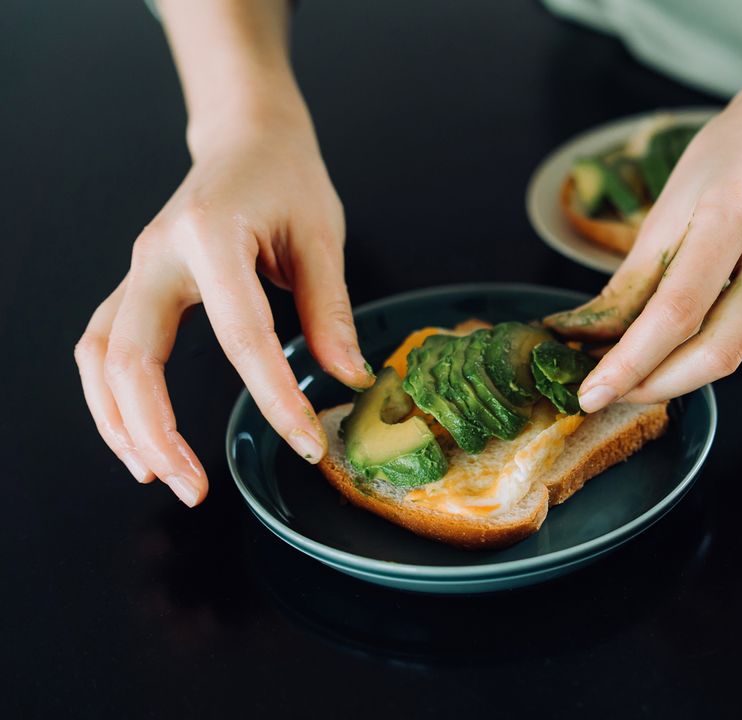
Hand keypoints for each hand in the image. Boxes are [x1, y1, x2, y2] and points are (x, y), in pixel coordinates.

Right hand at [74, 110, 370, 506]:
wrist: (247, 138)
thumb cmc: (287, 178)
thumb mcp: (321, 235)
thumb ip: (331, 309)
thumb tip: (348, 378)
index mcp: (211, 236)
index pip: (241, 335)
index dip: (274, 396)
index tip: (305, 441)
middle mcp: (157, 255)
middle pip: (131, 357)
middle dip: (157, 431)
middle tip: (196, 488)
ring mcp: (138, 270)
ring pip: (99, 358)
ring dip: (120, 424)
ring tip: (162, 476)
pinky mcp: (136, 286)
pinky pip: (104, 349)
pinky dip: (113, 400)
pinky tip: (143, 440)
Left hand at [565, 84, 741, 411]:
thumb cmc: (728, 158)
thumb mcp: (669, 204)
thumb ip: (636, 278)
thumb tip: (598, 341)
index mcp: (734, 212)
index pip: (677, 311)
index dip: (632, 362)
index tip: (593, 393)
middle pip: (718, 351)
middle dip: (659, 383)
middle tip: (615, 393)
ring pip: (737, 347)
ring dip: (684, 362)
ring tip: (647, 354)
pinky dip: (720, 328)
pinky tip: (720, 294)